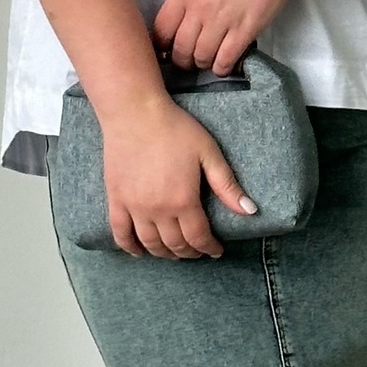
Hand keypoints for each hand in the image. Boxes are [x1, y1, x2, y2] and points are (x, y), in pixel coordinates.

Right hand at [102, 98, 256, 258]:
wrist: (135, 112)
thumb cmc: (174, 128)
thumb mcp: (208, 153)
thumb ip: (227, 185)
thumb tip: (250, 211)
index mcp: (183, 200)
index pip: (198, 237)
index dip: (209, 248)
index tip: (216, 251)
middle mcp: (157, 210)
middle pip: (175, 244)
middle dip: (190, 252)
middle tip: (197, 251)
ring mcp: (134, 207)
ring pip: (150, 244)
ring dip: (164, 253)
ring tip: (174, 252)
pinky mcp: (116, 199)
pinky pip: (120, 232)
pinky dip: (129, 247)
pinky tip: (139, 252)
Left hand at [151, 0, 299, 72]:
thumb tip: (178, 27)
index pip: (161, 30)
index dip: (162, 46)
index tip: (168, 51)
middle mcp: (200, 8)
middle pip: (180, 50)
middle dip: (183, 61)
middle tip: (190, 60)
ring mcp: (222, 20)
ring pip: (201, 58)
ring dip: (203, 64)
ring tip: (210, 59)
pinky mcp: (244, 31)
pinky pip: (224, 61)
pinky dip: (222, 68)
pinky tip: (225, 63)